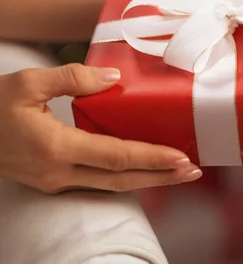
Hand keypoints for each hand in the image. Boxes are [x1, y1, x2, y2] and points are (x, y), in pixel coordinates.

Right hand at [0, 64, 201, 193]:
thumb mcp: (28, 82)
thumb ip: (73, 78)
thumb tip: (114, 78)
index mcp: (55, 148)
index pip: (117, 157)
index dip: (152, 158)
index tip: (182, 158)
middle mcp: (59, 172)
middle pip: (121, 180)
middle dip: (161, 177)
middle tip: (194, 171)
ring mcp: (55, 182)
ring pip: (110, 186)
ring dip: (146, 179)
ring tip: (176, 171)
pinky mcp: (52, 181)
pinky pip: (96, 182)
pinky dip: (124, 176)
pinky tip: (140, 168)